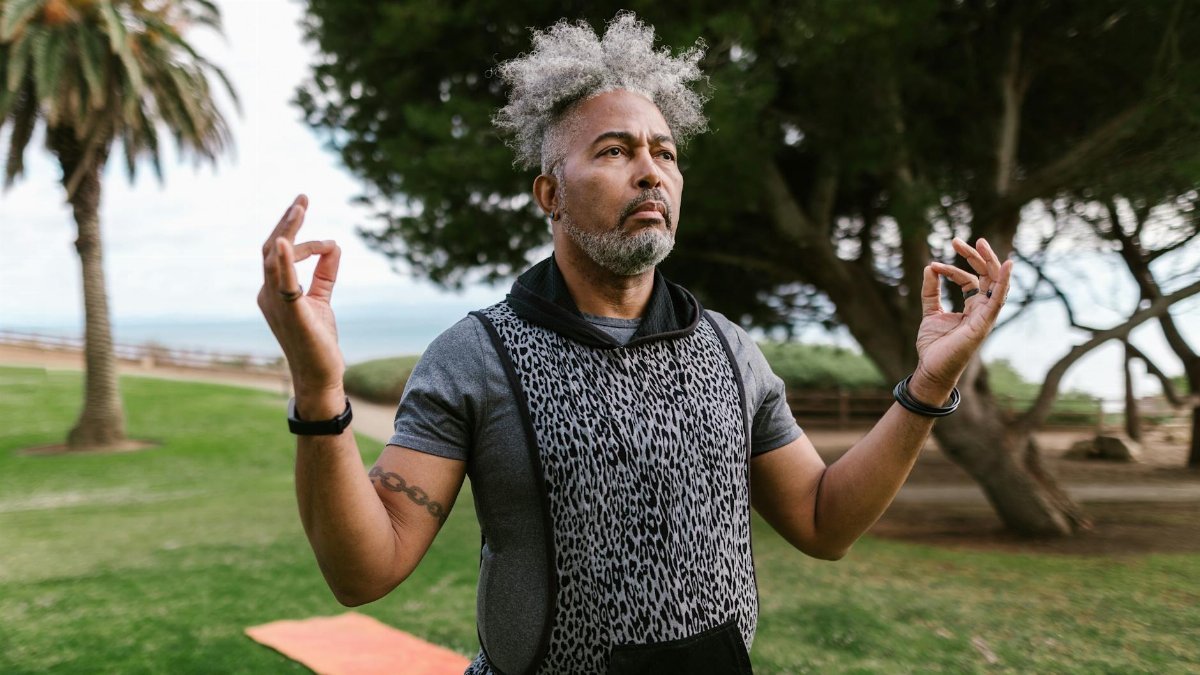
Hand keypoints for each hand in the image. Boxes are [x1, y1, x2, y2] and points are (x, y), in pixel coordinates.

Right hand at [257, 195, 344, 399]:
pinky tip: (287, 241)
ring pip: (274, 259)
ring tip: (301, 207)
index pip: (279, 253)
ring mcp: (275, 304)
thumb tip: (334, 245)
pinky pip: (284, 284)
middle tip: (303, 198)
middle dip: (286, 221)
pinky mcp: (291, 314)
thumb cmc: (318, 340)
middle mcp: (267, 294)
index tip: (328, 237)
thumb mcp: (321, 299)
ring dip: (288, 231)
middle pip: (271, 249)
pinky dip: (285, 262)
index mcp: (273, 291)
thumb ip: (325, 273)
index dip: (299, 235)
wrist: (320, 375)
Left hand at [911, 237, 1012, 401]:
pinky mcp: (984, 323)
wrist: (931, 369)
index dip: (952, 269)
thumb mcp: (929, 312)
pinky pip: (998, 300)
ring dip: (989, 262)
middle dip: (975, 256)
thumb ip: (930, 291)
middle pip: (986, 276)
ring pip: (995, 283)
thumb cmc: (934, 346)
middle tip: (957, 241)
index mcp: (972, 307)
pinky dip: (1004, 282)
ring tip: (979, 243)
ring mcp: (986, 316)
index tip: (933, 265)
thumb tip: (929, 267)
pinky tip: (1007, 265)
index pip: (970, 280)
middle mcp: (982, 309)